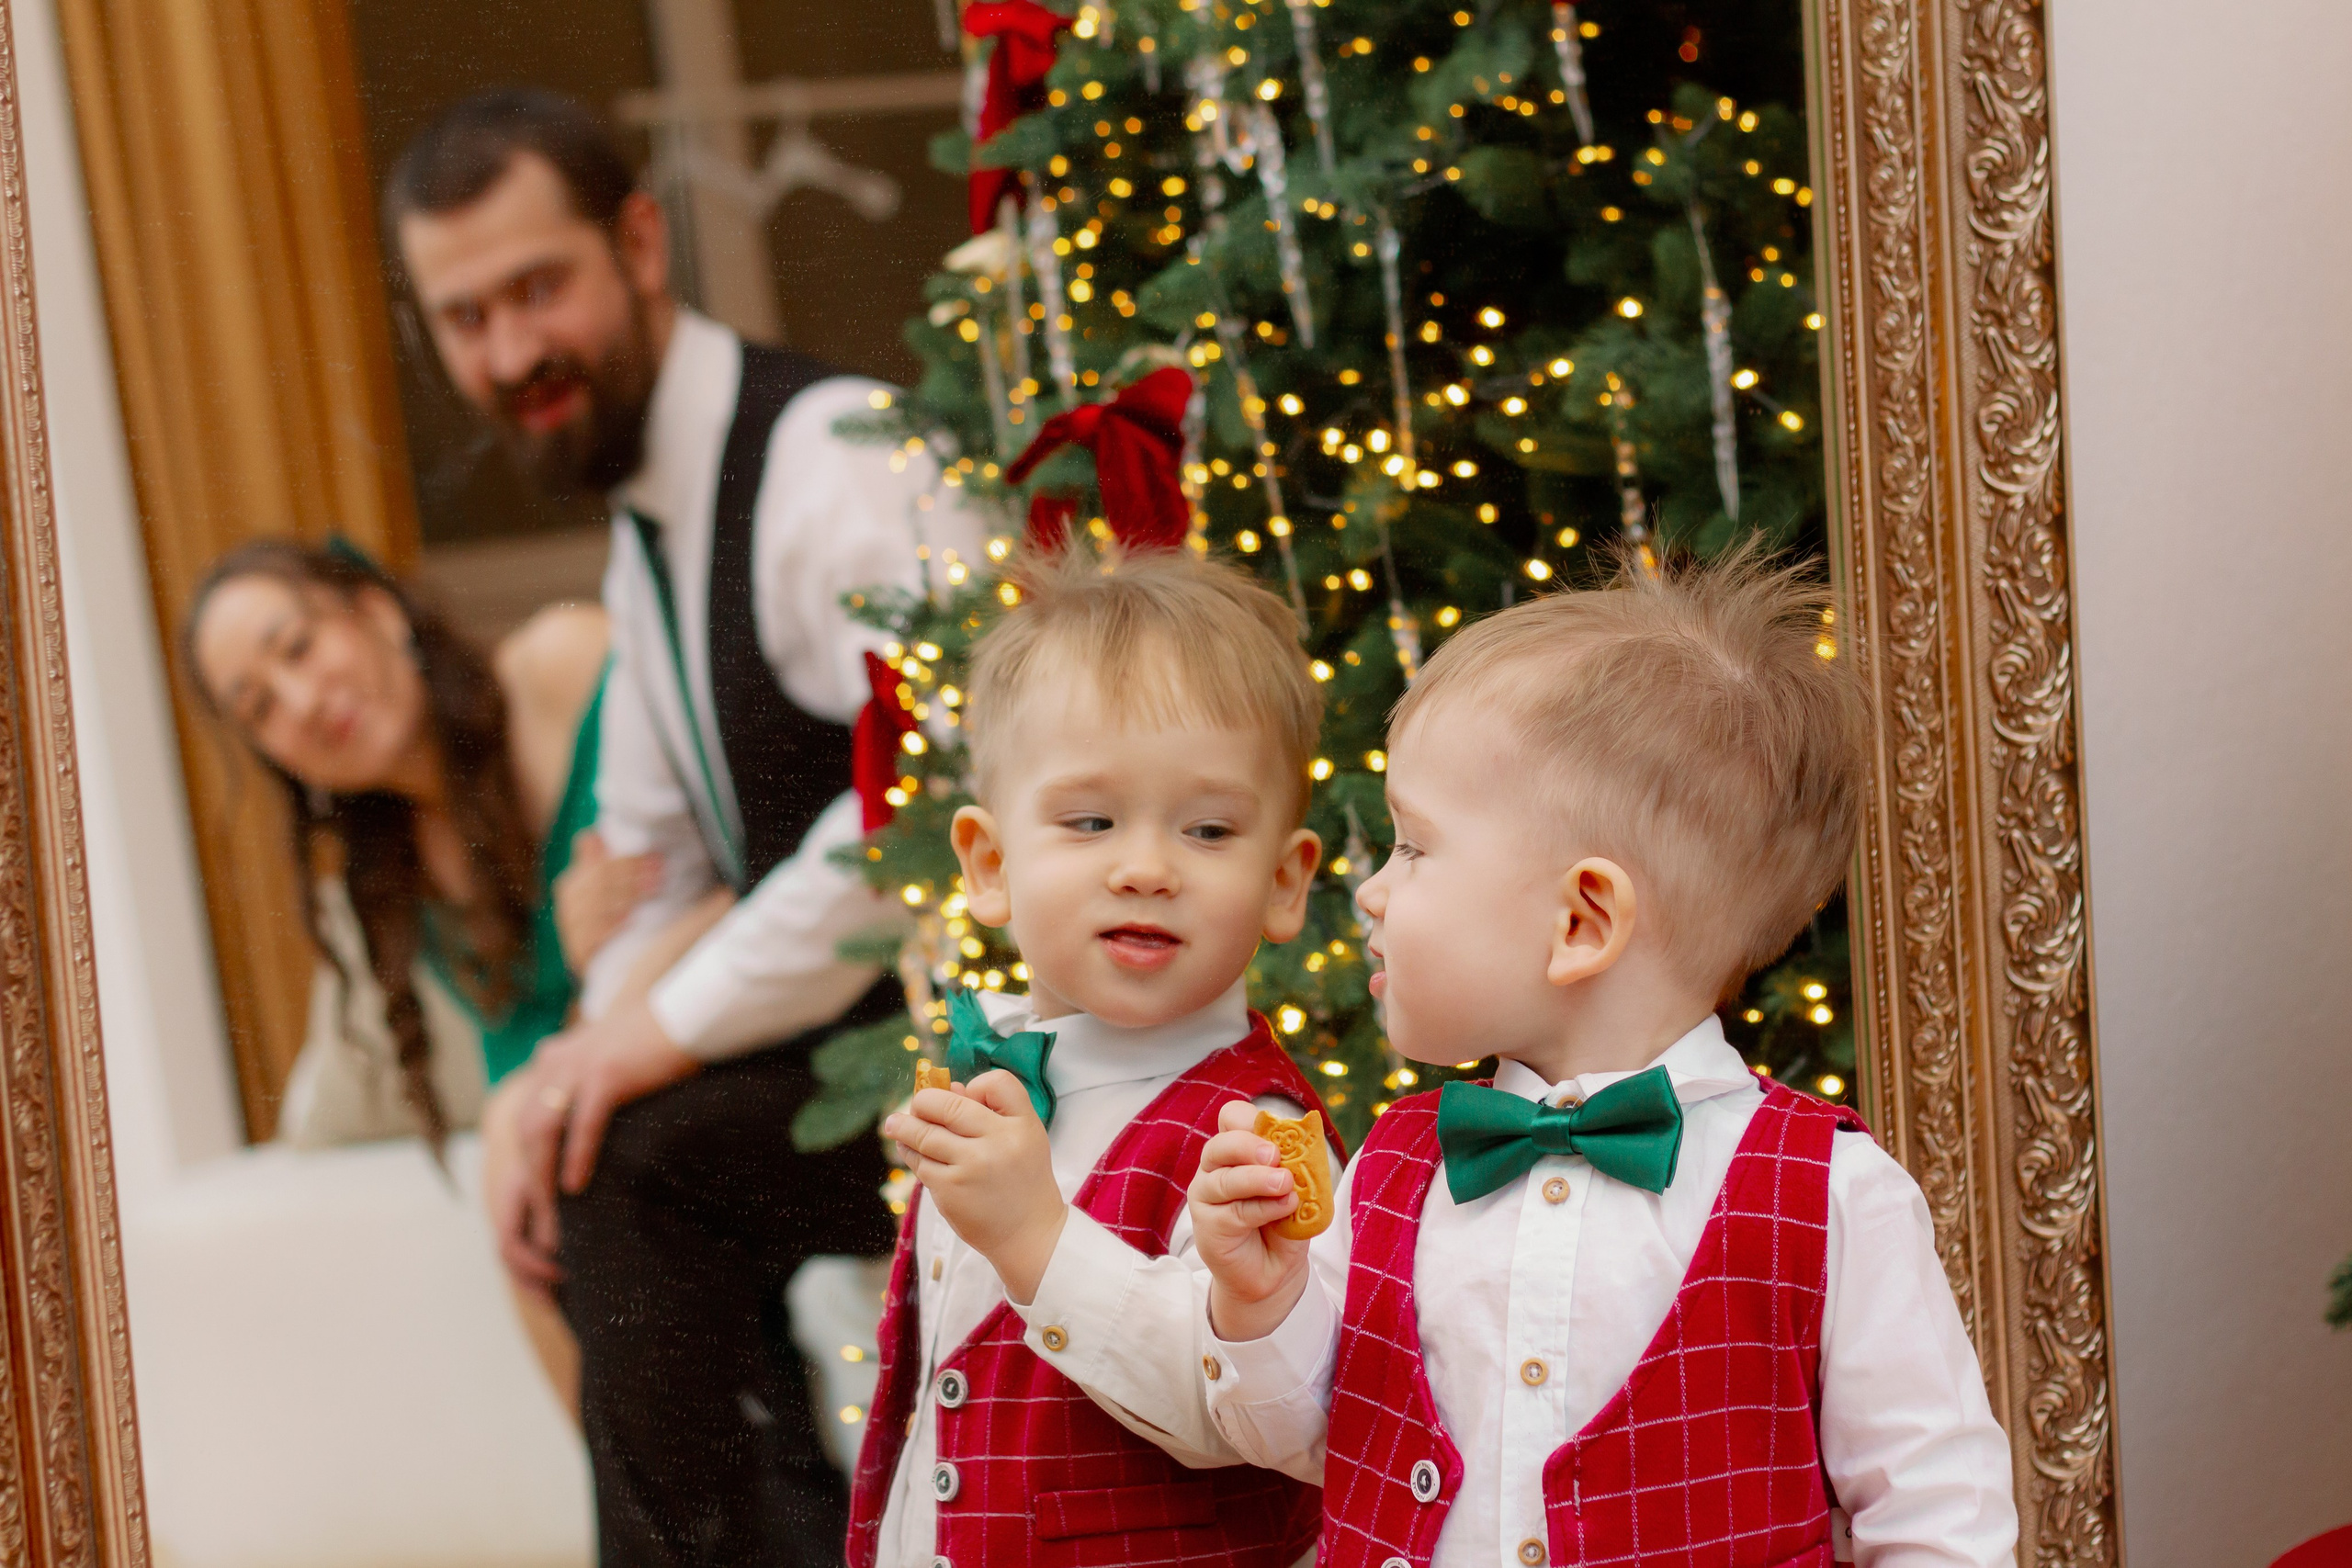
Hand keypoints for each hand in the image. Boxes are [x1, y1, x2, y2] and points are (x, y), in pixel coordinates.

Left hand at [488, 1000, 699, 1288]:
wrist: (693, 1013)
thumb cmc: (663, 1042)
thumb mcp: (612, 1060)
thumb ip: (589, 1084)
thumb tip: (586, 1123)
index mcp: (554, 1058)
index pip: (526, 1120)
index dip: (528, 1165)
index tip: (539, 1205)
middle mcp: (556, 1061)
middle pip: (527, 1132)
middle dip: (531, 1184)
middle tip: (543, 1228)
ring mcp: (579, 1066)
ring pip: (543, 1133)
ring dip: (544, 1181)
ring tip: (554, 1220)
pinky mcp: (606, 1074)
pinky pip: (581, 1126)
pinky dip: (575, 1158)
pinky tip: (576, 1188)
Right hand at [553, 830, 661, 973]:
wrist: (603, 965)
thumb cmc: (609, 919)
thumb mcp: (605, 889)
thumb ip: (597, 861)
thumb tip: (591, 835)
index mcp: (572, 885)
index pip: (598, 866)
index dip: (628, 861)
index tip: (656, 859)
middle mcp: (567, 907)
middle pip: (598, 885)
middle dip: (631, 877)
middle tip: (659, 875)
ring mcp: (570, 931)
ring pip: (594, 908)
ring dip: (626, 897)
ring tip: (653, 891)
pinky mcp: (577, 955)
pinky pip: (589, 939)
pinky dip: (609, 927)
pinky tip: (629, 921)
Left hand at [882, 1071, 1066, 1303]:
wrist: (1029, 1234)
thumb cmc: (1022, 1181)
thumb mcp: (1024, 1139)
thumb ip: (994, 1111)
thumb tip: (949, 1088)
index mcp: (1023, 1125)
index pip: (996, 1082)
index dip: (976, 1085)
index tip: (965, 1096)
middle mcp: (998, 1142)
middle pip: (948, 1104)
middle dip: (923, 1101)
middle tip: (915, 1104)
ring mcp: (971, 1166)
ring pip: (924, 1133)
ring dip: (903, 1126)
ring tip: (894, 1124)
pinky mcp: (950, 1189)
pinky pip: (920, 1162)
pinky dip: (910, 1153)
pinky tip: (908, 1149)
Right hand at [1189, 1100, 1314, 1342]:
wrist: (1273, 1268)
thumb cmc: (1282, 1221)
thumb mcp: (1295, 1187)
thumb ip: (1296, 1167)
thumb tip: (1304, 1149)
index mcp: (1236, 1150)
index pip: (1232, 1118)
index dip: (1251, 1119)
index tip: (1279, 1134)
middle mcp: (1215, 1168)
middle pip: (1221, 1144)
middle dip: (1249, 1145)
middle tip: (1276, 1156)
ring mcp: (1206, 1196)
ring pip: (1223, 1178)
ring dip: (1257, 1179)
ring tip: (1285, 1184)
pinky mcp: (1208, 1226)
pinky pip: (1233, 1212)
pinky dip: (1262, 1208)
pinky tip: (1283, 1208)